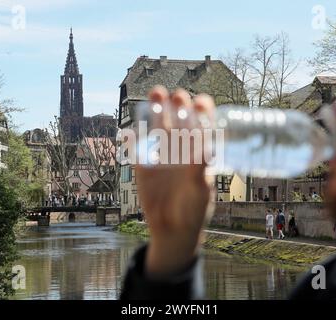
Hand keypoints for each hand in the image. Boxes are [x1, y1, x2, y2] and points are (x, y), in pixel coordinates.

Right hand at [137, 86, 215, 277]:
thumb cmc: (193, 210)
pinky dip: (133, 137)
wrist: (172, 231)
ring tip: (156, 93)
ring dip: (157, 110)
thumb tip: (204, 149)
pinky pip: (137, 148)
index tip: (200, 102)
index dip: (202, 112)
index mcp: (199, 154)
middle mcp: (181, 151)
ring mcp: (161, 157)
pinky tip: (131, 128)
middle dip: (178, 105)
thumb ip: (200, 170)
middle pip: (179, 120)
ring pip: (158, 127)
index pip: (203, 126)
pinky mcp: (143, 166)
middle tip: (177, 96)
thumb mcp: (200, 191)